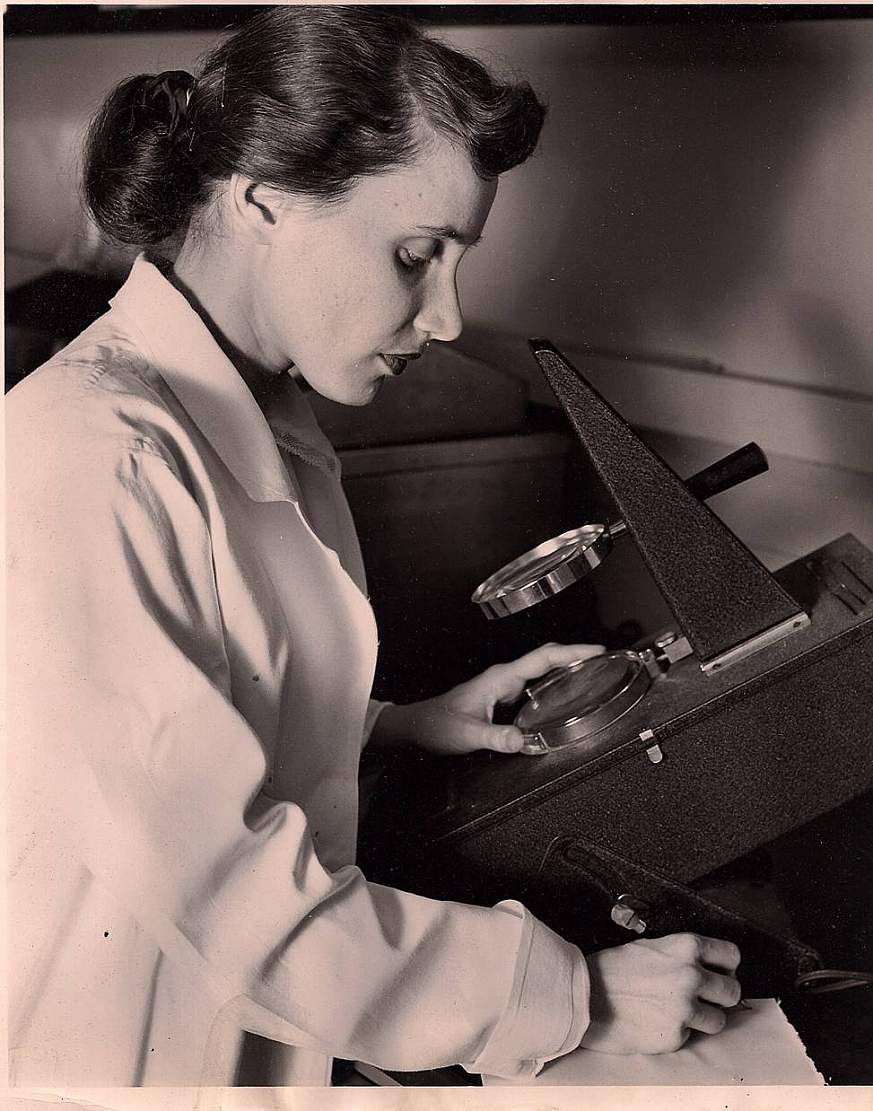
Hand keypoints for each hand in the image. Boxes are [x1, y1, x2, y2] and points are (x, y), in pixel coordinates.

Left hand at [371, 642, 603, 755]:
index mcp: (500, 678)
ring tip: (592, 673)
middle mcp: (504, 678)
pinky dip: (553, 681)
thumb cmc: (437, 725)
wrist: (417, 727)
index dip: (571, 652)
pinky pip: (534, 683)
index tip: (595, 652)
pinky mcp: (502, 697)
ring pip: (541, 669)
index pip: (542, 658)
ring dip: (566, 667)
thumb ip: (495, 737)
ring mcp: (503, 686)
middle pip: (546, 658)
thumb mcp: (467, 734)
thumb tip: (524, 741)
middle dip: (575, 655)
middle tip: (603, 661)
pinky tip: (563, 694)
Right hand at [579, 933, 741, 1054]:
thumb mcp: (649, 947)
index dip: (727, 967)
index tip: (720, 973)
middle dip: (721, 997)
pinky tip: (660, 1022)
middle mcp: (690, 976)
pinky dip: (679, 1032)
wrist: (585, 997)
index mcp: (685, 948)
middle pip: (733, 992)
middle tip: (706, 998)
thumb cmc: (611, 970)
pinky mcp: (676, 1035)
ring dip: (704, 1019)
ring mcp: (685, 1008)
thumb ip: (680, 955)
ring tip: (681, 1013)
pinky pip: (691, 1036)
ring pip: (719, 1020)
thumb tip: (702, 968)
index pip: (731, 955)